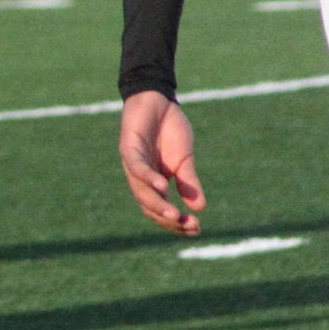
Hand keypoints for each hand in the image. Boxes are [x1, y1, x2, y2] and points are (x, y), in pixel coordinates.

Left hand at [120, 89, 204, 235]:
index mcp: (153, 183)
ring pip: (141, 191)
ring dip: (158, 204)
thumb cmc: (170, 130)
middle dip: (168, 219)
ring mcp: (132, 163)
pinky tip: (162, 186)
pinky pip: (136, 167)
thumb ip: (189, 182)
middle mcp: (140, 178)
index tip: (196, 229)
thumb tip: (200, 208)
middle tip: (188, 225)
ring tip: (175, 215)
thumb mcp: (185, 160)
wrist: (158, 100)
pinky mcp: (128, 147)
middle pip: (149, 206)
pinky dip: (148, 177)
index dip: (176, 222)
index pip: (160, 209)